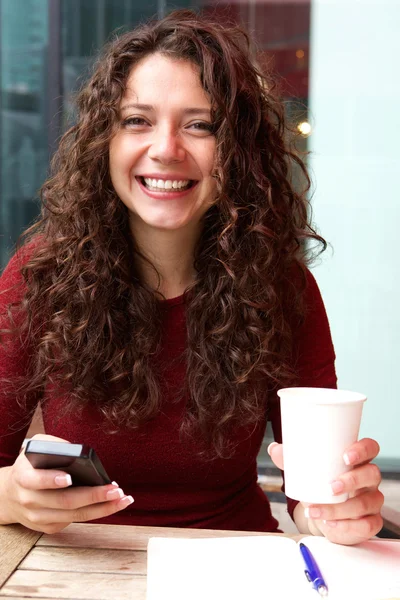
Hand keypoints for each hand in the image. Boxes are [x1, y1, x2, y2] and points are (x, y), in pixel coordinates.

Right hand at [1, 434, 133, 533]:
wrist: (9, 495)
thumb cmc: (30, 466)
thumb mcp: (36, 448)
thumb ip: (54, 445)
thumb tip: (78, 450)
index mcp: (23, 478)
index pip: (37, 480)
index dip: (52, 480)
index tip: (70, 477)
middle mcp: (29, 500)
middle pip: (64, 502)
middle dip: (93, 496)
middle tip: (115, 489)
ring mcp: (38, 517)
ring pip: (74, 516)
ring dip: (101, 509)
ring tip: (121, 498)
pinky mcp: (48, 527)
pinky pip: (75, 521)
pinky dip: (95, 513)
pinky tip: (111, 504)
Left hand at [268, 438, 383, 544]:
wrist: (325, 517)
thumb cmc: (320, 487)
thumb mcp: (307, 472)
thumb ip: (291, 460)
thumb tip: (273, 449)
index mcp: (357, 461)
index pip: (370, 448)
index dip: (362, 450)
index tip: (345, 456)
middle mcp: (369, 479)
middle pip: (372, 474)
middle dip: (352, 481)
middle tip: (330, 487)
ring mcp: (372, 500)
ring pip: (365, 503)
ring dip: (340, 509)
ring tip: (317, 511)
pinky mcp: (371, 522)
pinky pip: (367, 525)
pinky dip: (347, 526)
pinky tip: (331, 524)